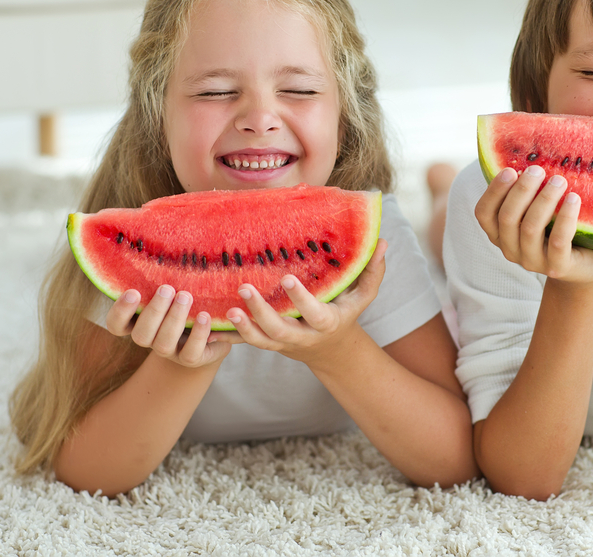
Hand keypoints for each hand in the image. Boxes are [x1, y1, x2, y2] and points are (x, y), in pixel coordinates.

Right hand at [104, 285, 235, 366]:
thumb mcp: (171, 288)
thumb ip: (158, 274)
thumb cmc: (186, 300)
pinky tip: (205, 316)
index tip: (133, 291)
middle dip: (154, 311)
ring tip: (186, 296)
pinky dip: (198, 334)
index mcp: (138, 322)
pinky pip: (190, 353)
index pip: (116, 325)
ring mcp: (170, 352)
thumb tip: (145, 237)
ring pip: (163, 344)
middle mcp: (151, 339)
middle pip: (140, 335)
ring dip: (174, 319)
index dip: (120, 312)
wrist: (213, 330)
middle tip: (167, 288)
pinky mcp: (192, 359)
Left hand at [225, 239, 387, 368]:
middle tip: (244, 287)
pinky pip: (247, 344)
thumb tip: (383, 241)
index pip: (315, 313)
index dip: (301, 299)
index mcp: (327, 322)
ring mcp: (284, 344)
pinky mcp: (269, 345)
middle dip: (261, 312)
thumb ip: (372, 271)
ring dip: (243, 328)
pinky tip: (210, 324)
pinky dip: (230, 337)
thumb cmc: (346, 312)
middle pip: (280, 330)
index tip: (287, 278)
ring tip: (227, 309)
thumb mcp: (362, 296)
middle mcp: (303, 336)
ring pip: (261, 341)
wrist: (331, 350)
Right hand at [475, 165, 592, 283]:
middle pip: (507, 218)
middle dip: (522, 191)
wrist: (586, 264)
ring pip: (530, 228)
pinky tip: (574, 198)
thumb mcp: (538, 209)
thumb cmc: (557, 227)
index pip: (483, 214)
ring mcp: (533, 261)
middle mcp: (511, 250)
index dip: (493, 191)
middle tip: (538, 169)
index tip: (509, 170)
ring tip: (560, 180)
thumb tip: (526, 149)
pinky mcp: (558, 268)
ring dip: (544, 200)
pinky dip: (565, 217)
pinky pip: (558, 241)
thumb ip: (526, 191)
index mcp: (499, 234)